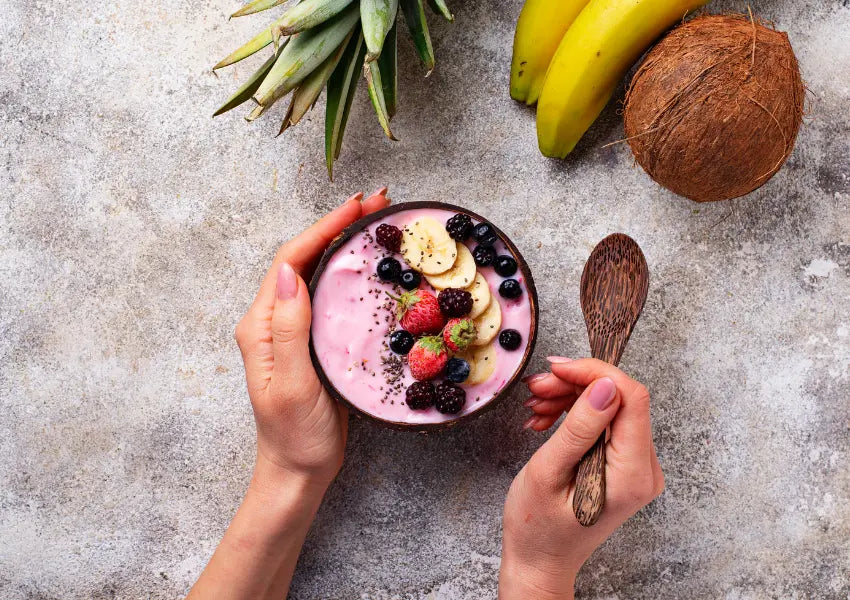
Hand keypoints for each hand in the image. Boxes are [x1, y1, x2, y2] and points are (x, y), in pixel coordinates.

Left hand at [234, 189, 389, 493]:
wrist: (298, 471)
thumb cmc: (293, 434)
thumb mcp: (291, 383)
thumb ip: (287, 328)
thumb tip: (287, 271)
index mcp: (261, 324)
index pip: (291, 260)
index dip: (324, 227)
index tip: (358, 206)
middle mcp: (274, 320)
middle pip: (305, 258)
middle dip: (339, 225)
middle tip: (379, 203)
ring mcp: (294, 329)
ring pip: (319, 273)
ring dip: (346, 244)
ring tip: (380, 223)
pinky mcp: (315, 341)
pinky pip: (332, 297)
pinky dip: (352, 274)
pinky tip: (374, 267)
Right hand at [498, 358, 664, 599]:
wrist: (539, 561)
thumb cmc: (538, 529)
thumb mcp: (549, 473)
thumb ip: (580, 428)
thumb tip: (604, 386)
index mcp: (632, 474)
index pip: (631, 398)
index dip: (595, 373)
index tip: (558, 369)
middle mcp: (644, 470)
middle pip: (621, 399)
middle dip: (576, 384)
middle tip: (537, 388)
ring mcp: (637, 468)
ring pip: (610, 406)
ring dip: (571, 397)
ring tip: (536, 407)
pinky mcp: (624, 465)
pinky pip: (605, 423)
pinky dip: (575, 414)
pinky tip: (547, 419)